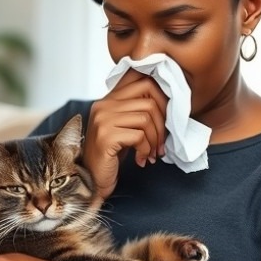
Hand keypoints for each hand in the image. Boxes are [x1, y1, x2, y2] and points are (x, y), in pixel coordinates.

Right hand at [84, 69, 167, 198]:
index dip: (161, 97)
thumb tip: (168, 101)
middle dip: (162, 121)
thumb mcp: (123, 127)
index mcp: (107, 99)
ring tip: (153, 153)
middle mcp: (103, 105)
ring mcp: (103, 120)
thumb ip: (137, 110)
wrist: (91, 181)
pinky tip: (142, 159)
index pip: (141, 80)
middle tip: (162, 141)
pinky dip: (146, 149)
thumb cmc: (111, 155)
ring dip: (155, 139)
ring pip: (146, 118)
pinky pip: (139, 136)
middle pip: (148, 98)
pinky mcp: (106, 136)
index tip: (165, 117)